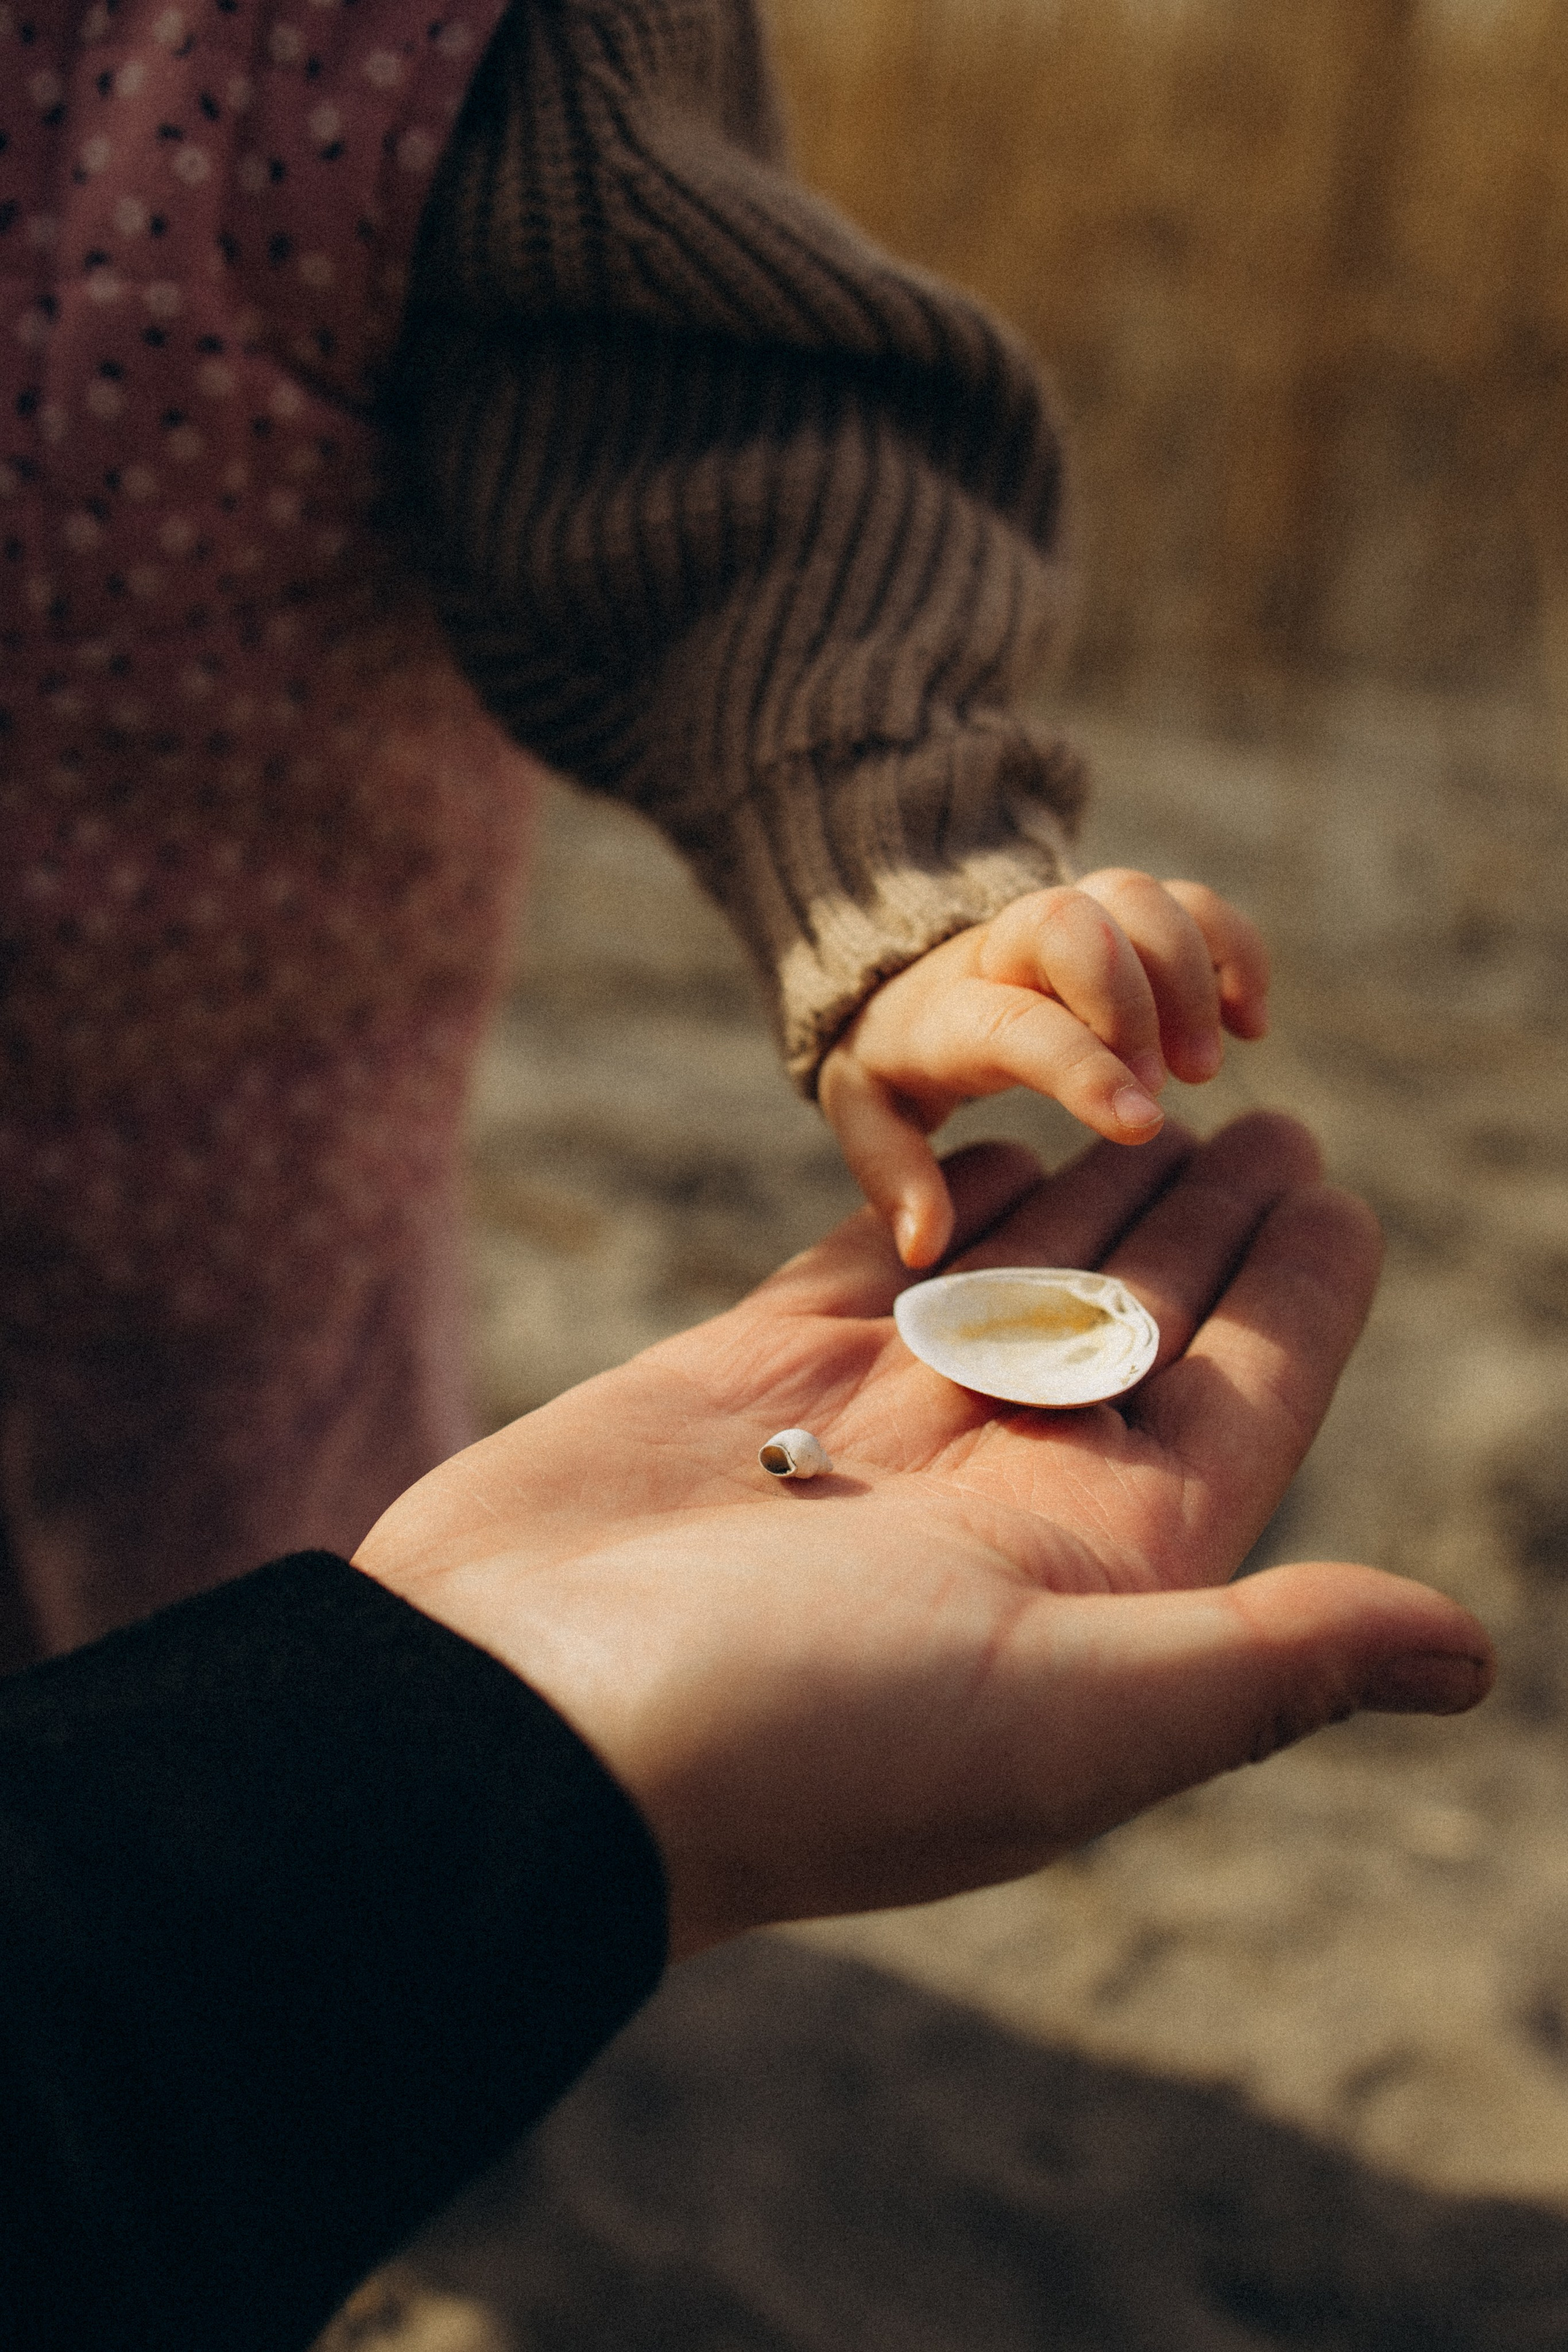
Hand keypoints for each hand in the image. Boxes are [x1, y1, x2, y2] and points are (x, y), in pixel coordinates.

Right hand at [355, 1114, 1489, 1962]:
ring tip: (1161, 1108)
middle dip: (1208, 1225)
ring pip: (1008, 1281)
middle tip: (1274, 1119)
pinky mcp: (740, 1378)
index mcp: (1080, 1575)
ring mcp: (857, 1433)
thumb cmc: (792, 1739)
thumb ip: (1261, 1661)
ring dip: (1091, 1197)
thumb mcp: (1064, 1715)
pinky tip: (995, 1149)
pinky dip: (937, 1206)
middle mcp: (981, 1503)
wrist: (511, 1724)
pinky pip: (869, 1263)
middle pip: (1133, 1327)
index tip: (1342, 1195)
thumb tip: (1470, 1654)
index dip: (1300, 1299)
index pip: (1233, 1406)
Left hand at [819, 870, 1269, 1266]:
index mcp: (949, 1011)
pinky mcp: (1122, 916)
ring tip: (1206, 1066)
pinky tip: (1251, 1022)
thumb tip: (923, 1244)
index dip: (1086, 1067)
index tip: (1142, 1122)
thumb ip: (894, 1176)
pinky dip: (1234, 948)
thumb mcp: (868, 1116)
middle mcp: (1008, 949)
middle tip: (1173, 1084)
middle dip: (1140, 998)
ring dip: (1194, 973)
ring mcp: (1071, 921)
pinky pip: (1190, 902)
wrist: (904, 970)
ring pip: (1140, 898)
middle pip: (1077, 922)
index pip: (1020, 1024)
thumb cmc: (899, 1059)